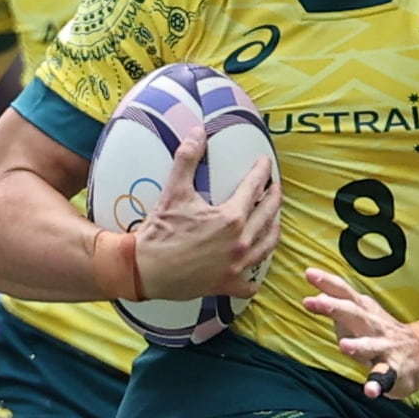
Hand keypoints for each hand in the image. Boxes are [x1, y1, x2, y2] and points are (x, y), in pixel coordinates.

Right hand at [131, 126, 278, 299]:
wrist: (143, 269)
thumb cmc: (159, 232)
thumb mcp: (174, 192)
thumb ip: (187, 159)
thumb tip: (198, 132)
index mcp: (231, 217)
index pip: (255, 188)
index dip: (262, 171)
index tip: (265, 164)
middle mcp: (240, 242)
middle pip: (269, 215)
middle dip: (274, 198)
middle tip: (274, 188)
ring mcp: (236, 265)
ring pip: (267, 245)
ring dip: (273, 229)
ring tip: (273, 221)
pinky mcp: (227, 284)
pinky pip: (251, 283)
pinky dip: (254, 276)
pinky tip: (253, 270)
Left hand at [301, 268, 418, 400]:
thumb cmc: (381, 333)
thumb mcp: (361, 315)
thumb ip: (339, 306)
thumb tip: (316, 296)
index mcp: (364, 312)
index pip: (345, 293)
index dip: (328, 283)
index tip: (309, 273)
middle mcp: (375, 326)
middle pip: (355, 314)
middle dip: (335, 307)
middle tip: (314, 301)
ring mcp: (385, 348)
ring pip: (372, 346)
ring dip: (359, 345)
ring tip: (344, 346)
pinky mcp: (395, 370)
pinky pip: (386, 378)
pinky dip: (379, 384)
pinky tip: (371, 391)